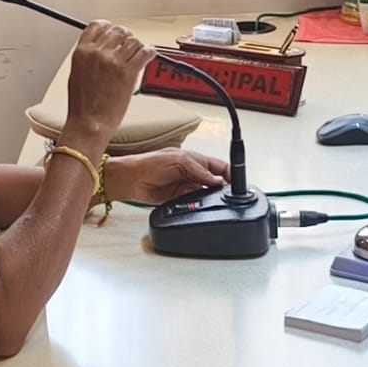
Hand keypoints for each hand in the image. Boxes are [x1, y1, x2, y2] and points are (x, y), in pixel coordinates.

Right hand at [63, 21, 155, 139]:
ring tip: (138, 54)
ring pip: (133, 40)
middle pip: (118, 31)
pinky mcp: (129, 71)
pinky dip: (149, 52)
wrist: (89, 123)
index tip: (113, 30)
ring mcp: (114, 61)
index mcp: (82, 52)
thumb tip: (102, 51)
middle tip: (129, 45)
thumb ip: (89, 58)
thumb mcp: (77, 74)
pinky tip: (148, 56)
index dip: (108, 26)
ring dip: (137, 46)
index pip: (97, 26)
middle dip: (125, 37)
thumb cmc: (82, 105)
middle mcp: (98, 52)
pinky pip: (145, 52)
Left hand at [103, 148, 229, 203]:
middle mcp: (194, 174)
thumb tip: (217, 180)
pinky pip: (194, 204)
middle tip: (226, 196)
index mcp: (196, 160)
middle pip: (216, 182)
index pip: (220, 167)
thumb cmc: (150, 163)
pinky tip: (197, 206)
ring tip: (211, 201)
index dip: (230, 174)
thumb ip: (200, 171)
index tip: (236, 184)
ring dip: (209, 199)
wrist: (131, 179)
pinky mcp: (180, 199)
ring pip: (206, 195)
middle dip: (222, 189)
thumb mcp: (179, 161)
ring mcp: (187, 187)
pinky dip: (198, 206)